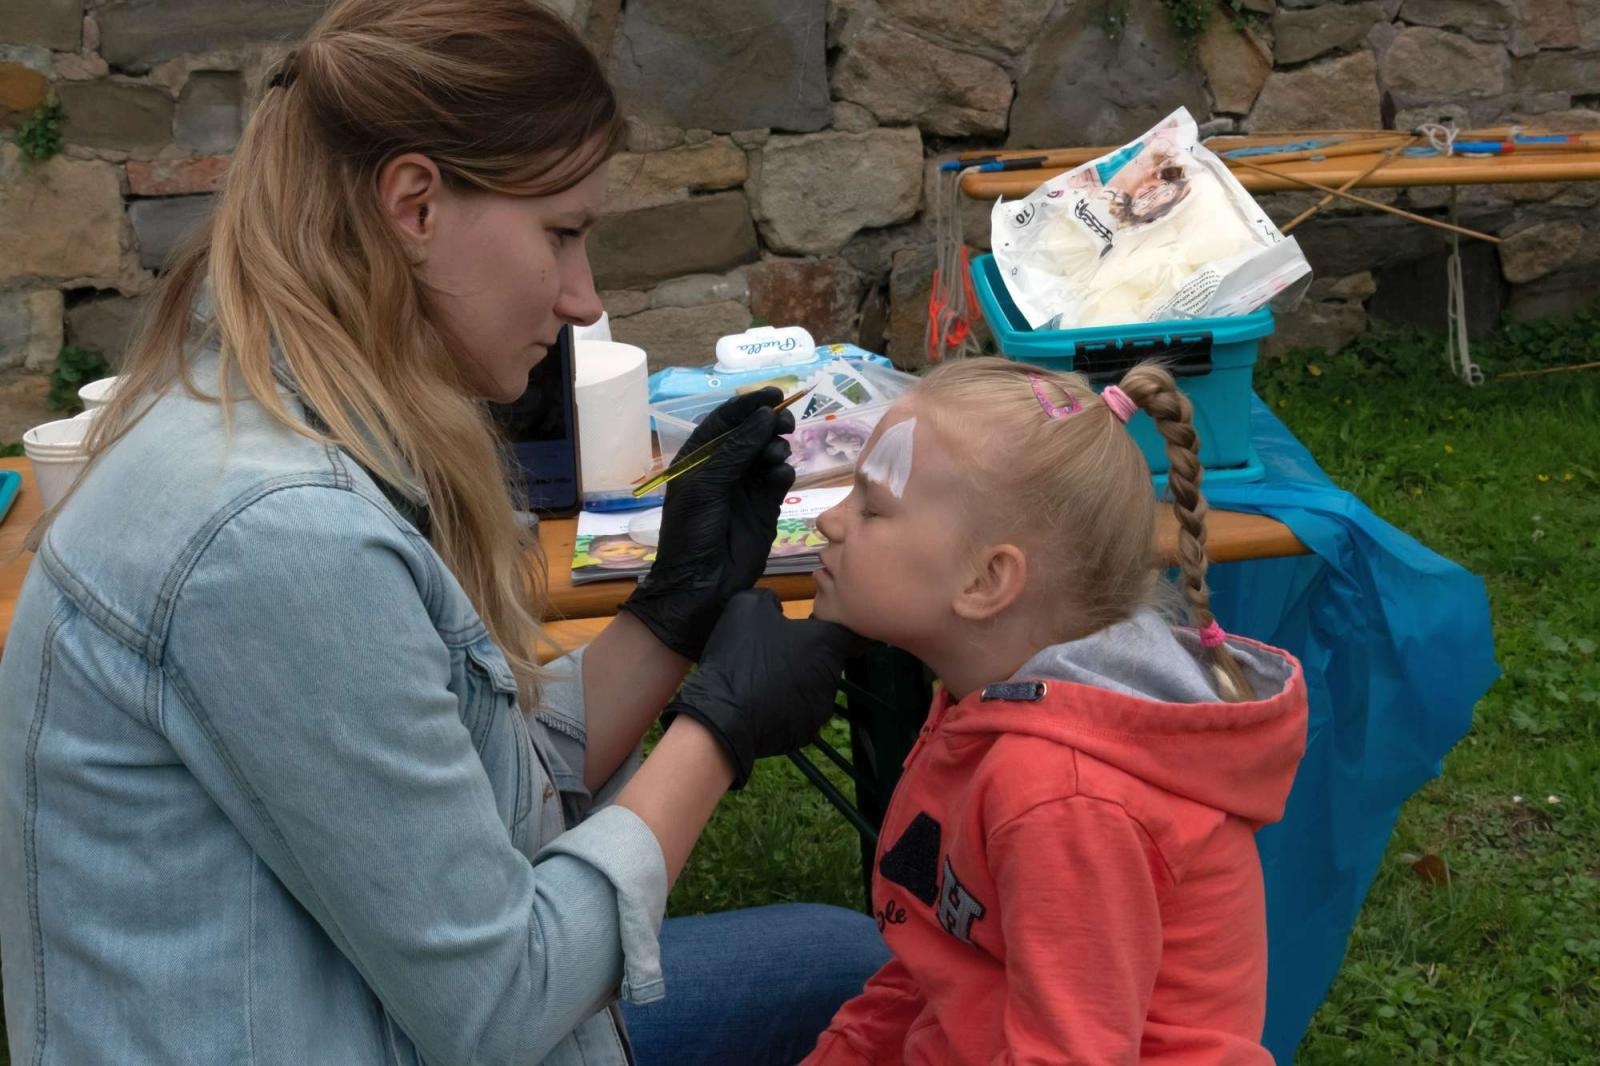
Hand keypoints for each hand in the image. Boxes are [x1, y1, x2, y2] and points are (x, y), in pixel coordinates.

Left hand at [619, 388, 795, 659]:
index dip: (747, 404)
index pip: (725, 420)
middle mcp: (724, 467)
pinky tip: (779, 476)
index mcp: (699, 457)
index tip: (773, 394)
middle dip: (769, 423)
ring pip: (769, 452)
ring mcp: (746, 486)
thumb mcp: (706, 485)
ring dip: (776, 447)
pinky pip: (779, 478)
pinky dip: (782, 472)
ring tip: (775, 456)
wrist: (701, 583)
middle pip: (752, 432)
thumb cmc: (692, 531)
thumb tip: (764, 415)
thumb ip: (736, 449)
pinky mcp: (766, 506)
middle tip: (786, 422)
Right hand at [664, 589, 869, 788]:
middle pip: (828, 660)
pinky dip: (787, 707)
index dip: (833, 627)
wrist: (723, 715)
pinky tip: (763, 702)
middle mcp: (832, 676)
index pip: (851, 633)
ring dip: (798, 681)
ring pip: (814, 687)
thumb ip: (771, 599)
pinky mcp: (807, 732)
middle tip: (778, 651)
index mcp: (826, 643)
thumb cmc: (741, 656)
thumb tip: (778, 607)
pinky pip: (801, 713)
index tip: (814, 626)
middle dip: (809, 654)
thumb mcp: (748, 607)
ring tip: (766, 679)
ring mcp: (821, 708)